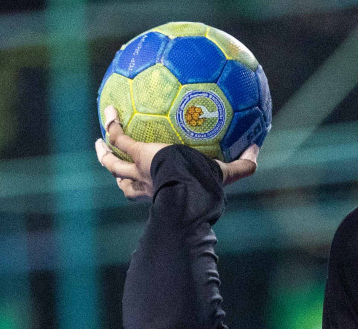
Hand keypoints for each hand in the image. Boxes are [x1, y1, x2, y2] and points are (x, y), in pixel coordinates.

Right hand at [93, 105, 258, 200]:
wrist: (187, 192)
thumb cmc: (205, 188)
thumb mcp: (226, 176)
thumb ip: (243, 165)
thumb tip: (258, 149)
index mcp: (162, 191)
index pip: (149, 192)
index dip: (144, 186)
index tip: (144, 176)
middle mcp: (146, 185)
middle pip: (124, 183)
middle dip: (118, 172)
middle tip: (112, 161)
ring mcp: (138, 170)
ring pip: (113, 165)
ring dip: (105, 155)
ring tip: (99, 141)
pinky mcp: (136, 154)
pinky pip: (118, 137)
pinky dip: (112, 124)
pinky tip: (110, 108)